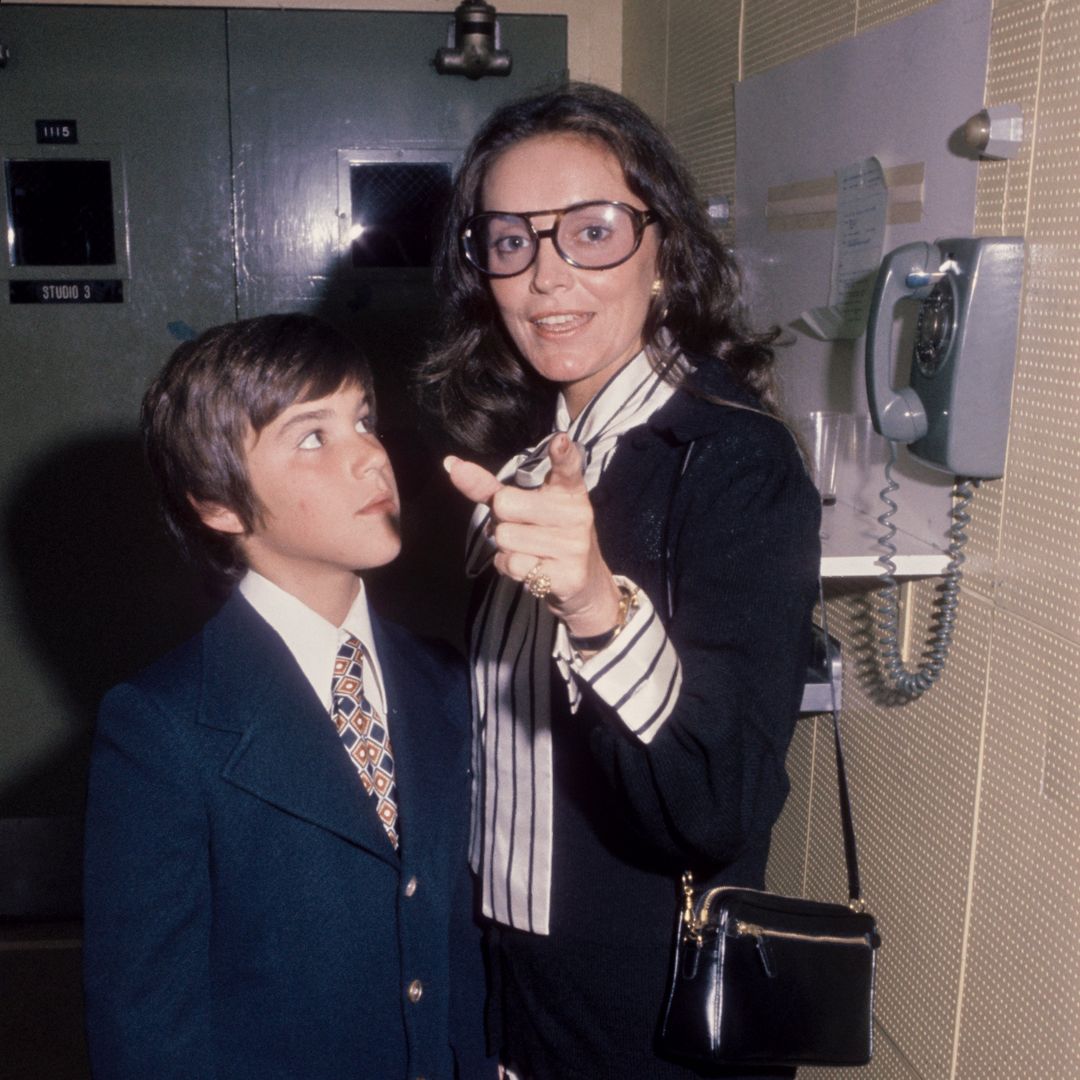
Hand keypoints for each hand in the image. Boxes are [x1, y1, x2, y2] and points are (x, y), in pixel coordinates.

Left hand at [444, 435, 621, 637]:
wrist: (583, 581)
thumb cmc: (547, 533)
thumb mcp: (527, 506)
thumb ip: (490, 487)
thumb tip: (450, 464)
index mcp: (569, 490)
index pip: (567, 468)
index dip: (562, 454)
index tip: (560, 441)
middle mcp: (576, 513)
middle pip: (505, 505)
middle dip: (500, 520)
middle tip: (523, 528)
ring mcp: (574, 544)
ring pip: (504, 538)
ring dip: (505, 548)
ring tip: (530, 549)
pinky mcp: (568, 574)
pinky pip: (512, 564)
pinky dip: (510, 567)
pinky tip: (532, 566)